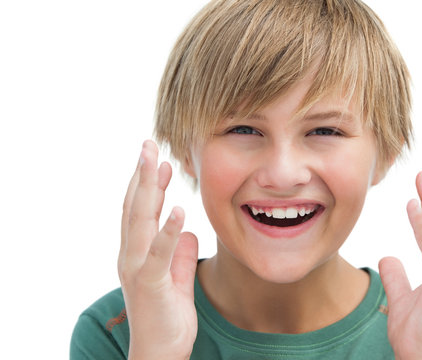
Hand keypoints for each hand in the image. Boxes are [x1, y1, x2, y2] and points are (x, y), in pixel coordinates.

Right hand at [118, 140, 198, 359]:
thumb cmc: (167, 317)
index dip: (145, 183)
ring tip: (156, 162)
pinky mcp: (150, 285)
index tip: (155, 158)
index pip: (139, 210)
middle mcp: (132, 256)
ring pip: (140, 223)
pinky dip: (166, 230)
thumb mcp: (177, 279)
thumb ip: (180, 255)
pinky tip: (177, 208)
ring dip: (148, 191)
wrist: (159, 354)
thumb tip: (188, 231)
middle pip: (135, 208)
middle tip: (148, 144)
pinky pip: (158, 254)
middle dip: (142, 175)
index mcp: (138, 253)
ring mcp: (137, 269)